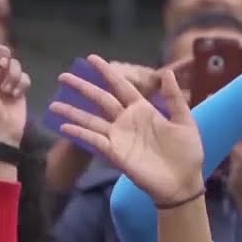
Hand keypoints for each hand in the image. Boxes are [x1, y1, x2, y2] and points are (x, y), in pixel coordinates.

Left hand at [0, 26, 28, 146]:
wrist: (1, 134)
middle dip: (2, 54)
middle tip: (2, 63)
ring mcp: (3, 81)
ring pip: (13, 63)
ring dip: (13, 74)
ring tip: (8, 89)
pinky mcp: (17, 89)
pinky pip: (23, 76)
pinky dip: (21, 83)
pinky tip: (16, 94)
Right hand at [48, 55, 203, 203]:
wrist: (184, 182)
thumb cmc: (187, 153)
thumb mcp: (185, 121)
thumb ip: (174, 98)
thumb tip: (167, 71)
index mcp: (143, 110)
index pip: (121, 86)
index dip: (107, 72)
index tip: (91, 59)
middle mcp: (127, 121)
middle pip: (100, 99)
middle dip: (82, 88)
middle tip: (63, 76)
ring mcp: (119, 138)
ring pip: (91, 120)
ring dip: (73, 112)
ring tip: (54, 104)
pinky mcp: (116, 154)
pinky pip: (94, 141)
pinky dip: (80, 133)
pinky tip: (65, 127)